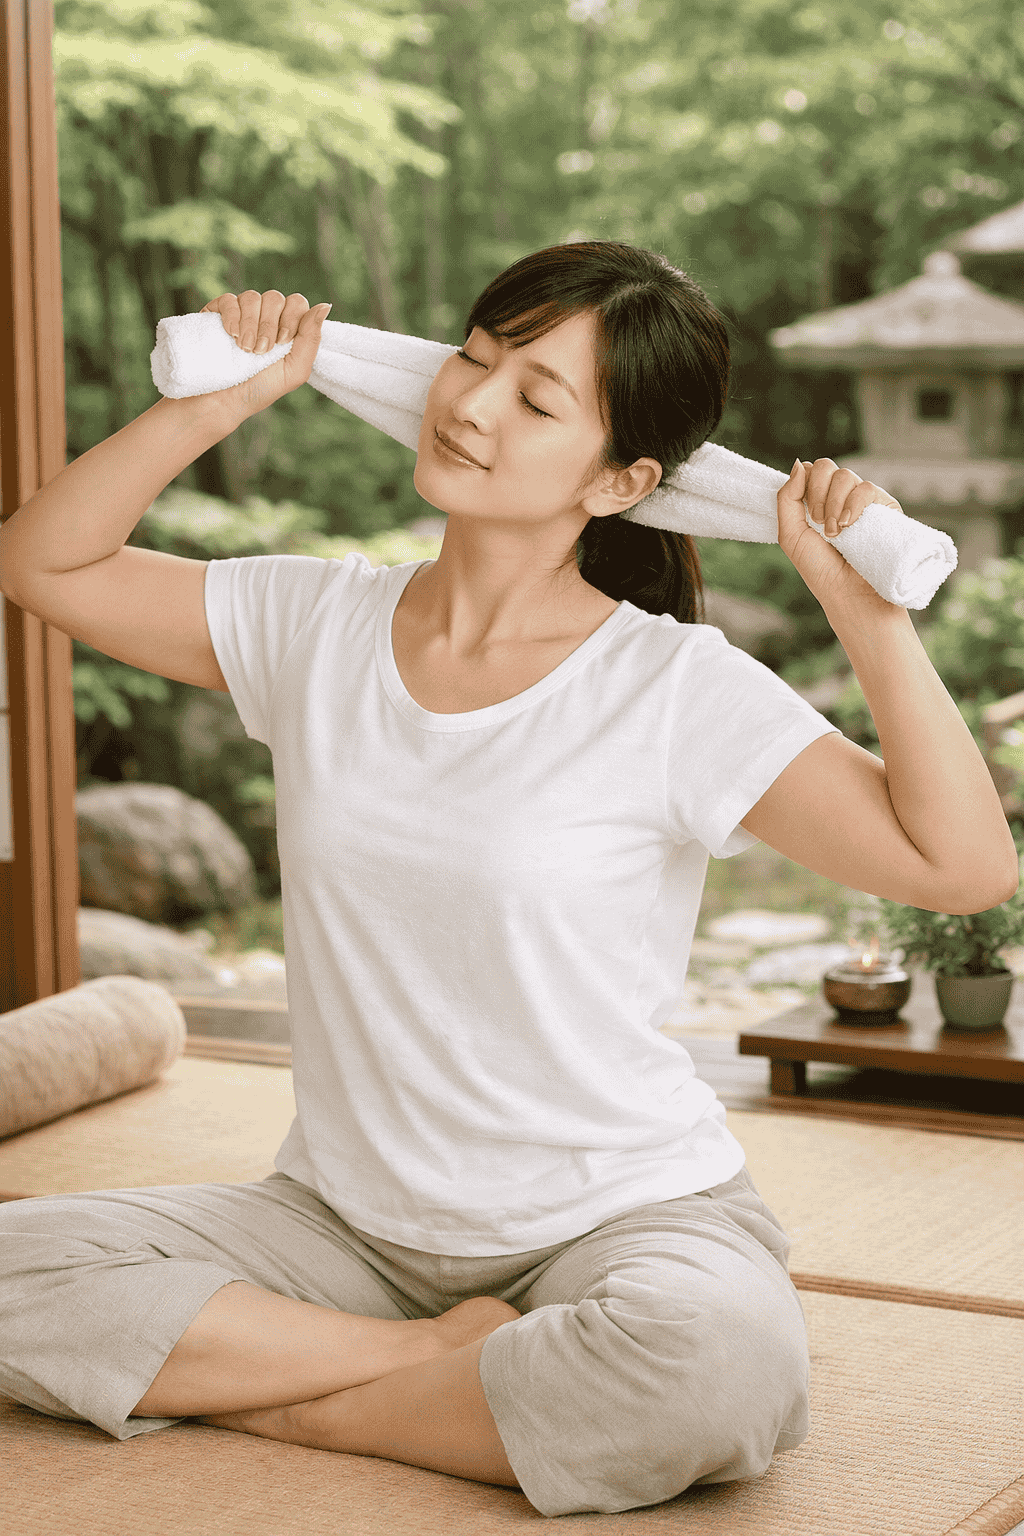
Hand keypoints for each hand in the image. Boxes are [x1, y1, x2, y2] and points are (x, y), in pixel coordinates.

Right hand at [199, 289, 331, 418]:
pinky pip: (228, 299)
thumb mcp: (295, 370)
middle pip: (274, 298)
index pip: (296, 303)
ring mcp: (242, 313)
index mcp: (287, 328)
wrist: (225, 401)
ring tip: (245, 348)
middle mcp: (265, 317)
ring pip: (252, 297)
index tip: (282, 342)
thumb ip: (312, 338)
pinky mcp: (218, 313)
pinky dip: (232, 316)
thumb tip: (325, 306)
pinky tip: (230, 334)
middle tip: (261, 351)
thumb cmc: (262, 389)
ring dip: (250, 324)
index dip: (291, 318)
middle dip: (269, 325)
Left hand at [777, 457, 903, 609]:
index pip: (810, 471)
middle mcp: (840, 498)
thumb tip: (799, 464)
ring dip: (833, 504)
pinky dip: (853, 504)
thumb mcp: (791, 535)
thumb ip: (787, 498)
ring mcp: (863, 502)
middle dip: (816, 493)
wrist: (851, 595)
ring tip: (836, 533)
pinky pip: (867, 488)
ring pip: (845, 475)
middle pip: (825, 466)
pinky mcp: (885, 508)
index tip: (805, 512)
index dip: (804, 484)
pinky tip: (848, 525)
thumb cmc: (821, 571)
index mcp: (817, 502)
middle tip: (818, 523)